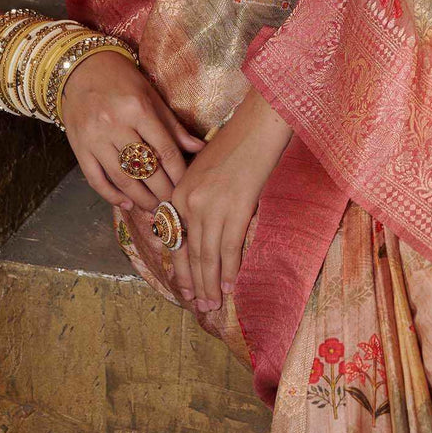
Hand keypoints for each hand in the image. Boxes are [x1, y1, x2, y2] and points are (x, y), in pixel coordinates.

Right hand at [60, 49, 204, 211]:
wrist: (81, 68)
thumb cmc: (121, 79)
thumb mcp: (150, 95)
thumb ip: (173, 125)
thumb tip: (199, 148)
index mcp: (137, 109)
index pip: (164, 150)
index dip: (178, 173)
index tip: (186, 187)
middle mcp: (115, 124)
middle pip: (144, 168)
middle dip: (162, 191)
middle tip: (173, 204)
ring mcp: (94, 138)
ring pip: (122, 178)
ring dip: (140, 198)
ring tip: (154, 208)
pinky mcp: (78, 147)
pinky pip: (96, 179)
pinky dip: (111, 195)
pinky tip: (126, 203)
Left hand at [169, 87, 291, 312]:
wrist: (257, 126)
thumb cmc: (233, 144)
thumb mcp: (202, 170)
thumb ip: (194, 199)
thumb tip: (195, 231)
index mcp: (179, 191)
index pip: (175, 239)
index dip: (180, 267)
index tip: (184, 289)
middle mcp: (189, 201)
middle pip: (190, 251)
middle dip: (195, 282)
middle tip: (199, 306)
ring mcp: (212, 206)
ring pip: (208, 255)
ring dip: (211, 283)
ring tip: (213, 304)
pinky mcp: (236, 208)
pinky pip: (230, 246)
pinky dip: (230, 269)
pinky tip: (230, 285)